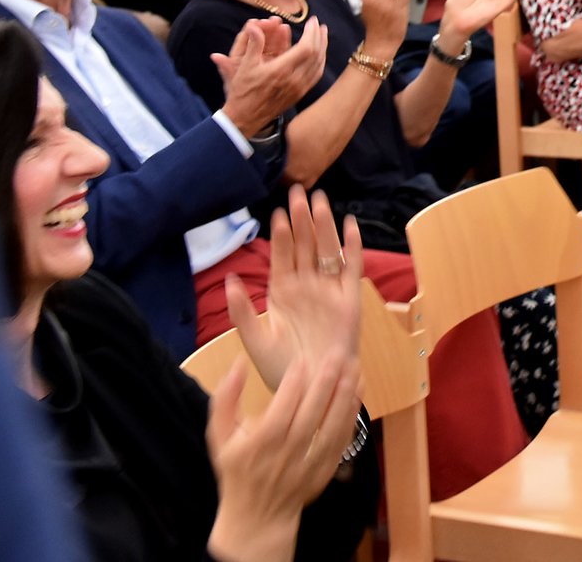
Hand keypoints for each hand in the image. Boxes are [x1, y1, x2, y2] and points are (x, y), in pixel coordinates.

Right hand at [204, 352, 359, 561]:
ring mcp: (309, 463)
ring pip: (330, 426)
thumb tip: (239, 364)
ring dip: (344, 396)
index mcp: (260, 443)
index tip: (303, 358)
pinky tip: (357, 394)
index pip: (282, 406)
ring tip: (353, 367)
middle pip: (311, 413)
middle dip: (325, 382)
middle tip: (337, 354)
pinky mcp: (325, 470)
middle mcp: (287, 453)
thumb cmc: (237, 469)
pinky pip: (341, 441)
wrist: (257, 517)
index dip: (294, 381)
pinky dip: (351, 417)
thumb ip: (226, 399)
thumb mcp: (220, 436)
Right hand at [217, 17, 327, 135]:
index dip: (312, 32)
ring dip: (323, 48)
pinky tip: (320, 55)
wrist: (245, 119)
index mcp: (281, 70)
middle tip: (319, 24)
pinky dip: (320, 62)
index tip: (312, 21)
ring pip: (319, 65)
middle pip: (316, 54)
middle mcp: (294, 80)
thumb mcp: (244, 67)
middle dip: (319, 37)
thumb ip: (253, 44)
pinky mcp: (299, 94)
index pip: (306, 48)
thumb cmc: (242, 92)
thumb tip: (252, 25)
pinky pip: (315, 76)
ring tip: (323, 35)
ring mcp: (298, 88)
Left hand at [223, 186, 363, 394]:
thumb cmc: (282, 369)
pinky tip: (350, 225)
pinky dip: (352, 246)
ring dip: (324, 225)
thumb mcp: (255, 340)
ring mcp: (328, 291)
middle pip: (305, 245)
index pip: (282, 255)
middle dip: (302, 219)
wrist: (312, 391)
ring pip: (326, 250)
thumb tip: (230, 280)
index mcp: (282, 292)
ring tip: (320, 201)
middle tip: (299, 191)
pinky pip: (351, 267)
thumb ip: (242, 311)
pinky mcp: (349, 299)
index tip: (277, 212)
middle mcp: (306, 286)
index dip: (281, 234)